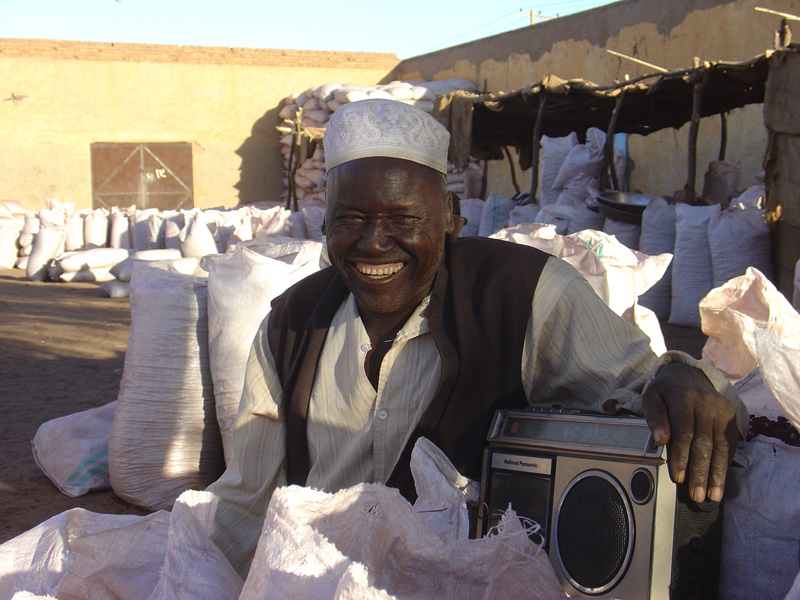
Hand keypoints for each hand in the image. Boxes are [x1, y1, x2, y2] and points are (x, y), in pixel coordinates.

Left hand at [642, 362, 738, 502]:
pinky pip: (730, 445)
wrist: (689, 375)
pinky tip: (720, 482)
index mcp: (685, 396)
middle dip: (700, 471)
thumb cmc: (666, 391)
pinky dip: (725, 465)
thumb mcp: (652, 396)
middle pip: (704, 442)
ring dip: (716, 474)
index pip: (684, 431)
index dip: (681, 456)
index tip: (678, 477)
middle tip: (695, 494)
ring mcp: (722, 410)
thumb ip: (654, 416)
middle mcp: (707, 403)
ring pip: (720, 446)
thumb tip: (661, 439)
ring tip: (711, 495)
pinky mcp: (732, 418)